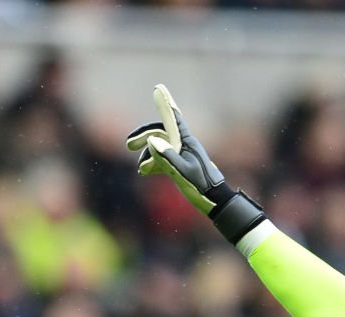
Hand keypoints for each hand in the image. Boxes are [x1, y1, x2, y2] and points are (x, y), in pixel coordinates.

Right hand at [126, 84, 264, 243]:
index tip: (158, 87)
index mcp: (187, 142)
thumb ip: (166, 156)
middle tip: (129, 145)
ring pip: (160, 146)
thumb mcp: (182, 171)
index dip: (165, 102)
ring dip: (147, 155)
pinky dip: (153, 163)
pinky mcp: (182, 165)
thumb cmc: (201, 186)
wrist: (215, 202)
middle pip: (161, 132)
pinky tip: (145, 172)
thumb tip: (151, 140)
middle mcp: (184, 145)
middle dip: (144, 136)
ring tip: (141, 169)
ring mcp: (183, 155)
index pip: (173, 117)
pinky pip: (164, 158)